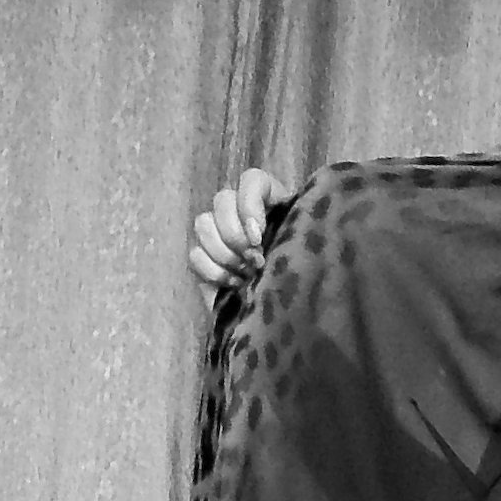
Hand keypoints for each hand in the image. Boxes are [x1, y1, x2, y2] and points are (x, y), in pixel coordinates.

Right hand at [188, 166, 292, 312]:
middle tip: (255, 262)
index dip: (249, 204)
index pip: (252, 180)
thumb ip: (289, 229)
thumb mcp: (306, 252)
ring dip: (224, 254)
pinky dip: (213, 272)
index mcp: (272, 203)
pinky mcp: (206, 261)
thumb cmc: (306, 281)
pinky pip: (195, 254)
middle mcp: (243, 212)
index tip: (258, 236)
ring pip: (202, 223)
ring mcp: (221, 235)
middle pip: (222, 199)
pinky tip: (234, 285)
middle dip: (235, 235)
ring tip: (246, 275)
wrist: (292, 320)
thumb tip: (256, 234)